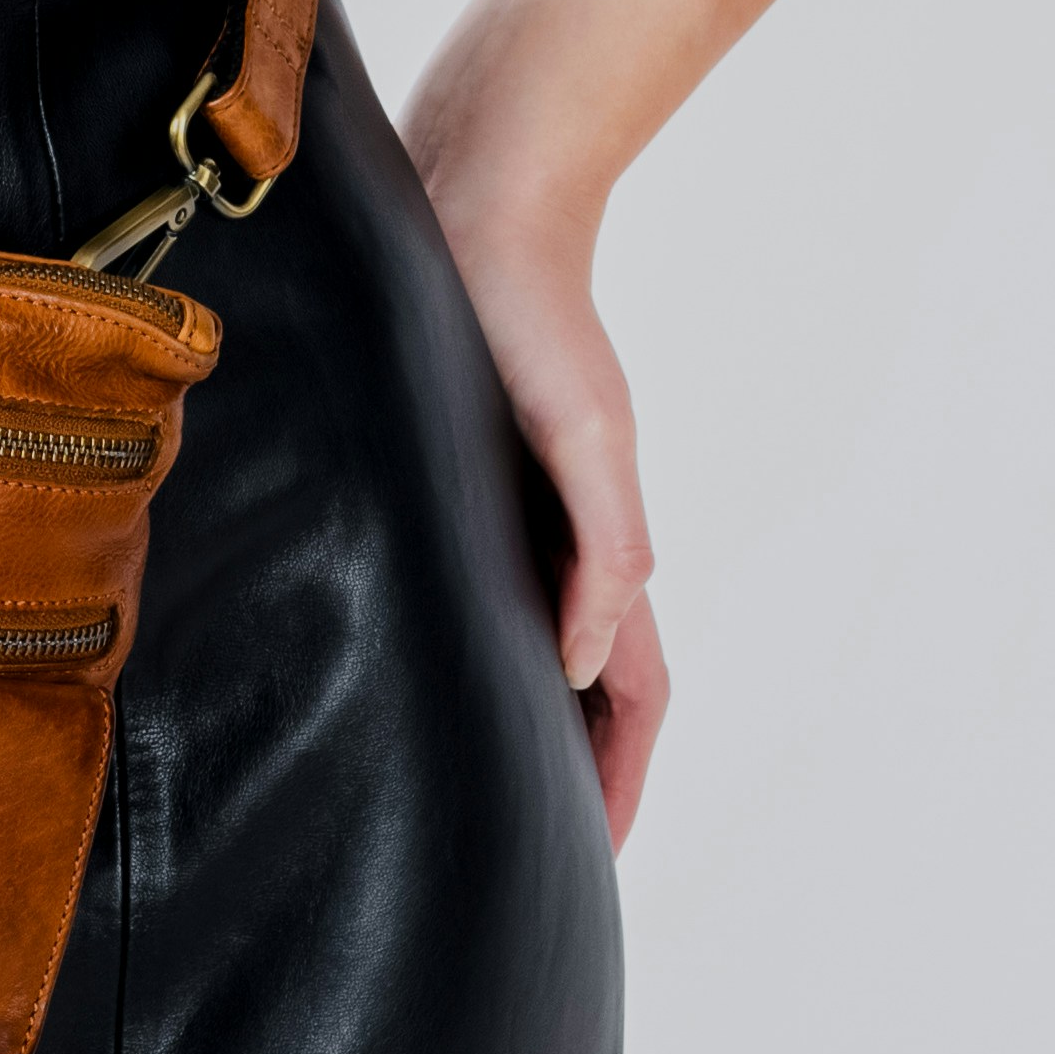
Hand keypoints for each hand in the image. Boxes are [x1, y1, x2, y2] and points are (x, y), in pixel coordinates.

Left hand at [416, 157, 669, 850]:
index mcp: (600, 536)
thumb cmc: (529, 307)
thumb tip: (587, 661)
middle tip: (536, 848)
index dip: (619, 777)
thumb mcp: (580, 426)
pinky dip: (483, 632)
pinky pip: (486, 575)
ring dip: (532, 708)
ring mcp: (516, 498)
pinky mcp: (461, 462)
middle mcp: (564, 528)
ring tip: (484, 775)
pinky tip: (423, 648)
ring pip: (537, 632)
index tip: (594, 861)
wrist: (482, 191)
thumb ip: (602, 541)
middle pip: (590, 680)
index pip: (632, 690)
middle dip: (580, 767)